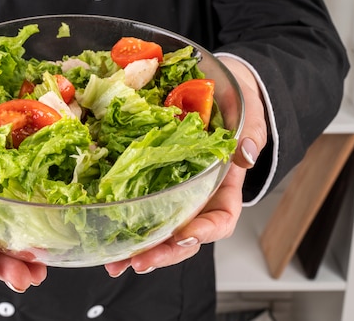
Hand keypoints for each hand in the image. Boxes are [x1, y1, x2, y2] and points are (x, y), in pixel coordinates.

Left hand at [104, 57, 267, 276]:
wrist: (216, 88)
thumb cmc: (235, 104)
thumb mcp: (248, 113)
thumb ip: (250, 134)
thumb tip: (244, 155)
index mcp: (224, 188)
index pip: (221, 219)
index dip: (205, 231)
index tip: (185, 235)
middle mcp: (197, 197)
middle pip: (184, 236)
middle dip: (163, 253)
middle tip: (139, 262)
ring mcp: (173, 191)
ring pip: (158, 229)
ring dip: (138, 249)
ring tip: (115, 263)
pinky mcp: (150, 180)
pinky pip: (137, 205)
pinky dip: (121, 223)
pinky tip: (103, 236)